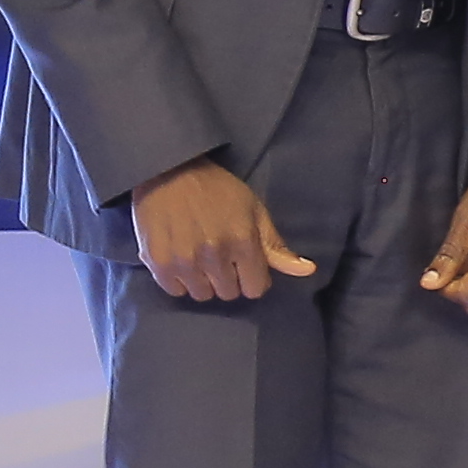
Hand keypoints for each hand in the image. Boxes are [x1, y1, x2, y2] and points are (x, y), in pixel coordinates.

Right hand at [128, 161, 315, 304]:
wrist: (170, 172)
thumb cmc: (218, 190)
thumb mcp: (255, 210)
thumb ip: (276, 246)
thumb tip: (308, 271)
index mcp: (243, 242)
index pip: (255, 289)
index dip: (253, 278)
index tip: (244, 265)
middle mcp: (214, 255)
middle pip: (228, 294)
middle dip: (228, 279)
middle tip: (220, 256)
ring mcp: (185, 261)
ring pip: (202, 295)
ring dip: (203, 281)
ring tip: (199, 256)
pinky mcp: (158, 263)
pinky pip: (175, 291)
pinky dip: (179, 281)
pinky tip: (180, 259)